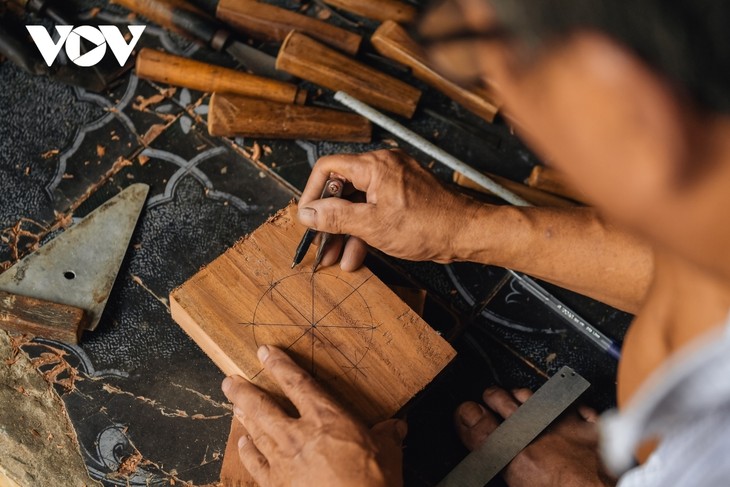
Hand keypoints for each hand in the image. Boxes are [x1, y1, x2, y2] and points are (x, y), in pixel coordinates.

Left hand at [221, 345, 406, 486]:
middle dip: (244, 391)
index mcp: (326, 418)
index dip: (279, 365)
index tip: (265, 352)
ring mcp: (283, 461)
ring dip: (243, 416)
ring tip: (234, 404)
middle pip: (263, 406)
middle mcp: (298, 435)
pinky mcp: (276, 485)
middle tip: (230, 381)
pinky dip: (247, 453)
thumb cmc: (371, 483)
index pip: (297, 383)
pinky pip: (255, 465)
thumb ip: (387, 435)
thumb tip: (396, 427)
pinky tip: (242, 444)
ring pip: (256, 431)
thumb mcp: (388, 452)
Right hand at [298, 149, 479, 270]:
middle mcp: (383, 167)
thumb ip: (335, 217)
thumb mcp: (372, 225)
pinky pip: (374, 210)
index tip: (306, 217)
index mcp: (374, 166)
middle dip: (328, 219)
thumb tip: (307, 213)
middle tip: (318, 242)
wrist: (466, 233)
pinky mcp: (403, 196)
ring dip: (345, 231)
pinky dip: (364, 230)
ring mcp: (394, 181)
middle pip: (342, 188)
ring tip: (334, 257)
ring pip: (358, 203)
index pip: (328, 168)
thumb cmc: (428, 225)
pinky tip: (355, 254)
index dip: (311, 193)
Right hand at [455, 387, 615, 486]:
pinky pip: (578, 406)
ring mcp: (566, 427)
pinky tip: (566, 411)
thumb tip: (487, 457)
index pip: (478, 427)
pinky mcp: (594, 430)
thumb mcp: (520, 485)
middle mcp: (538, 434)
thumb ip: (497, 463)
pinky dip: (570, 408)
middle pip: (502, 400)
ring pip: (535, 396)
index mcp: (516, 457)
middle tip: (488, 400)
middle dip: (491, 398)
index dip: (466, 417)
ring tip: (520, 400)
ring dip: (524, 397)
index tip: (465, 415)